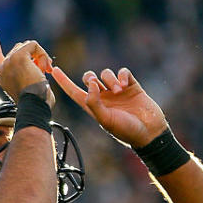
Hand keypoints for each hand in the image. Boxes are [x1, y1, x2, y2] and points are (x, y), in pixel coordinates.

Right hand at [0, 27, 55, 107]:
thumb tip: (37, 63)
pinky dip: (42, 53)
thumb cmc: (36, 102)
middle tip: (44, 70)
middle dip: (33, 56)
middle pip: (19, 48)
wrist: (34, 105)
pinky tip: (45, 67)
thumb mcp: (27, 86)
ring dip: (40, 56)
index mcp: (2, 76)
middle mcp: (2, 68)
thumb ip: (25, 72)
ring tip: (44, 71)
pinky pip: (33, 44)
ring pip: (27, 46)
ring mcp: (9, 61)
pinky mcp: (18, 57)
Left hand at [51, 66, 166, 147]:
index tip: (54, 70)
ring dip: (110, 79)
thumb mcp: (105, 120)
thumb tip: (89, 84)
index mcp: (94, 107)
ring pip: (106, 74)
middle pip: (90, 79)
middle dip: (90, 77)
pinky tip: (125, 84)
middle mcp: (104, 98)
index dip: (64, 82)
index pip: (74, 92)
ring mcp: (117, 91)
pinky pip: (123, 72)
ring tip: (119, 90)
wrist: (149, 132)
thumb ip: (94, 102)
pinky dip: (122, 75)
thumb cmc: (126, 130)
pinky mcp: (131, 86)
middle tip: (94, 83)